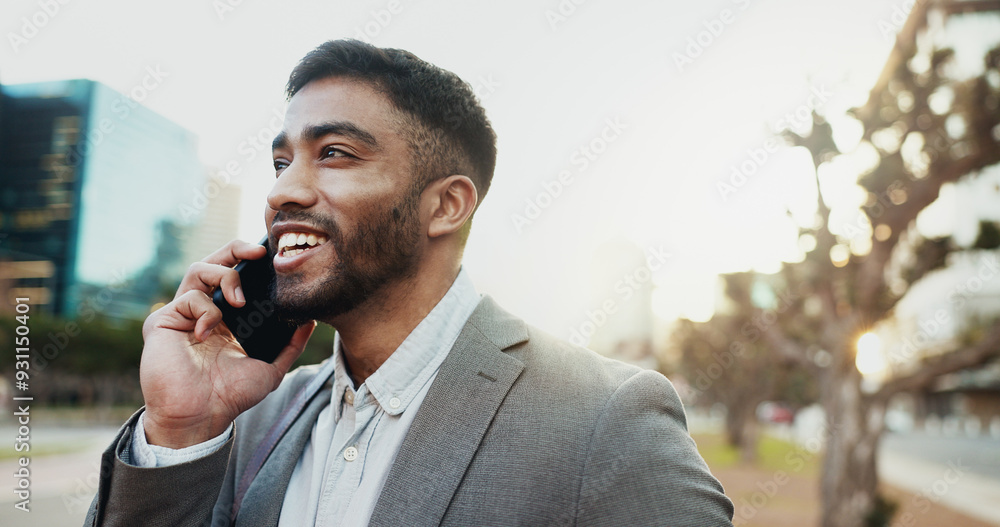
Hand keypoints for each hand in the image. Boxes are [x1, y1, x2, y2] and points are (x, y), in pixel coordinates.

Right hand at [139, 240, 314, 448]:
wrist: (201, 416)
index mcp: (226, 317)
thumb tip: (311, 321)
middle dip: (236, 250)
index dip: (250, 261)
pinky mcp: (162, 321)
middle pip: (215, 262)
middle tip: (257, 252)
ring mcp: (182, 314)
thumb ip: (291, 345)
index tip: (271, 256)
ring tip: (239, 300)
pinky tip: (209, 332)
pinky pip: (187, 298)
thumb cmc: (231, 396)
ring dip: (224, 276)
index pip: (236, 276)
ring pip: (198, 270)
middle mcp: (203, 310)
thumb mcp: (271, 368)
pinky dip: (205, 309)